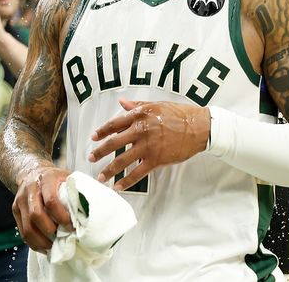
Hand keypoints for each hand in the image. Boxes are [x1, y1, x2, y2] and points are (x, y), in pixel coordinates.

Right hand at [12, 166, 72, 253]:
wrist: (32, 171)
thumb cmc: (54, 178)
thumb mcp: (67, 177)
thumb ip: (76, 191)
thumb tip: (89, 211)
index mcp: (46, 179)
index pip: (51, 200)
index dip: (61, 217)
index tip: (71, 227)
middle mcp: (30, 189)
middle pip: (35, 215)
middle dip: (50, 231)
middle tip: (63, 239)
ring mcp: (20, 200)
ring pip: (27, 227)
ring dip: (41, 241)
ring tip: (53, 246)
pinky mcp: (15, 210)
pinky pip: (22, 231)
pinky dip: (33, 242)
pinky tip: (44, 246)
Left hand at [89, 99, 209, 190]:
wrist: (198, 126)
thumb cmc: (179, 114)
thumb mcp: (157, 104)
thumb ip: (137, 105)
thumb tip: (121, 102)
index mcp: (139, 115)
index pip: (114, 124)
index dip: (102, 131)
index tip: (93, 138)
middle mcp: (140, 130)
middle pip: (114, 143)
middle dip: (100, 152)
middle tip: (91, 158)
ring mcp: (148, 146)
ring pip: (123, 160)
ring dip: (109, 170)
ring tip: (101, 177)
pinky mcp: (156, 159)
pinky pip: (137, 172)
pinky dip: (126, 181)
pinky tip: (118, 186)